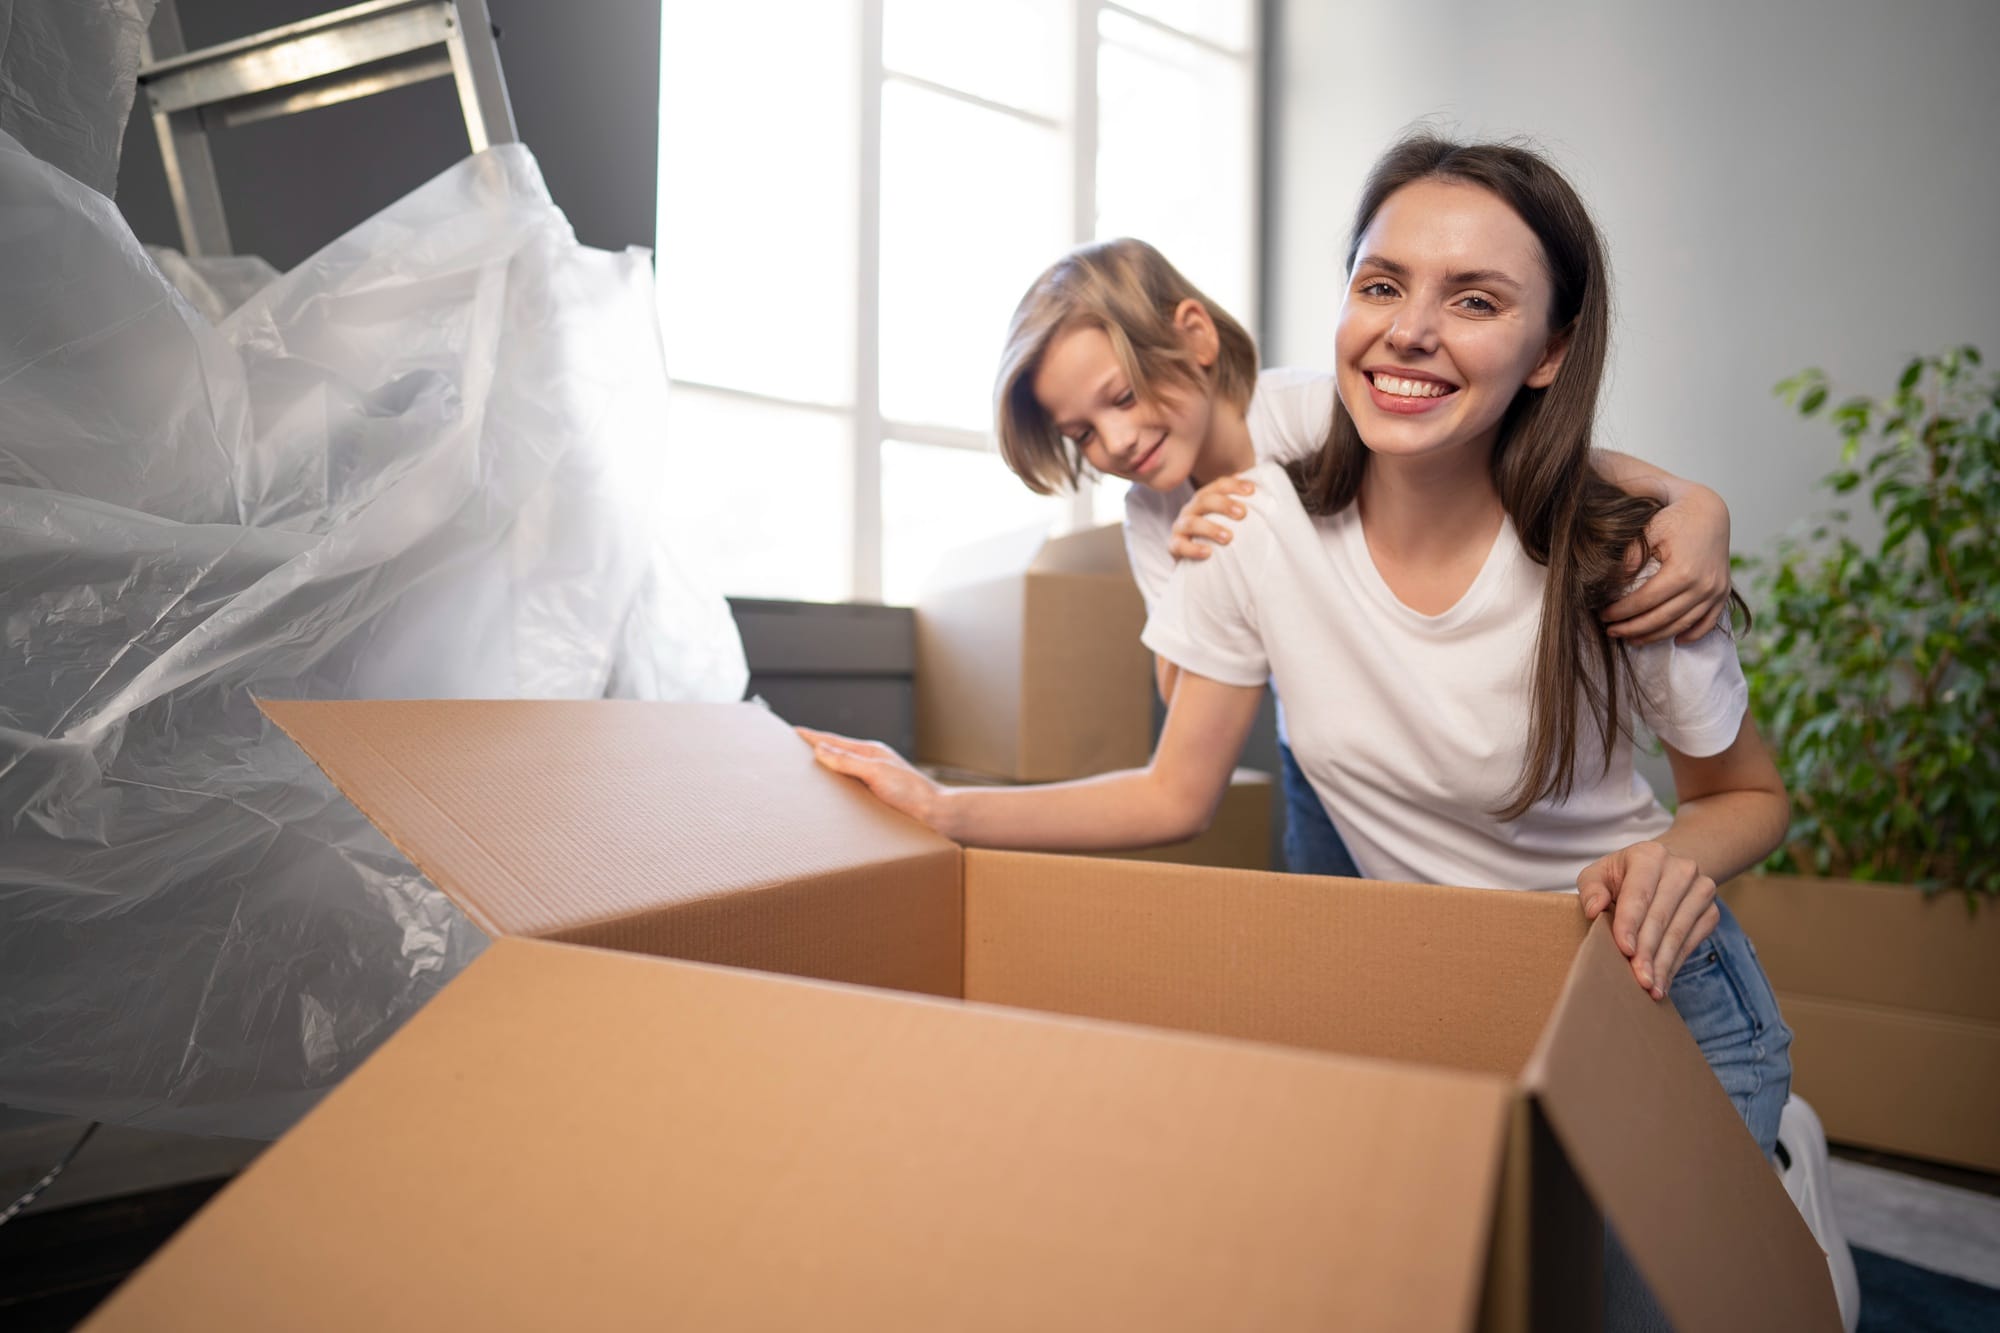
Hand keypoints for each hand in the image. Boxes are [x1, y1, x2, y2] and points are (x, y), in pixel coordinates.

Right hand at [797, 727, 942, 829]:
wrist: (937, 814)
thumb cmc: (913, 792)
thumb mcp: (876, 773)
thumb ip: (848, 761)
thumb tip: (821, 749)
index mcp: (871, 752)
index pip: (834, 742)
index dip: (813, 737)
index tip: (795, 731)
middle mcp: (872, 764)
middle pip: (837, 754)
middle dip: (817, 750)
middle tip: (795, 748)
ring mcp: (875, 779)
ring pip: (844, 770)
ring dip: (827, 768)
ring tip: (808, 769)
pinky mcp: (878, 796)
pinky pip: (850, 786)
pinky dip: (837, 785)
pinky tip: (832, 794)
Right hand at [1168, 475, 1256, 560]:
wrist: (1197, 561)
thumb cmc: (1220, 537)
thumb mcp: (1232, 521)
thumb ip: (1244, 509)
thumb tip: (1268, 496)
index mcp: (1205, 499)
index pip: (1218, 485)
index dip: (1234, 485)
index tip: (1252, 491)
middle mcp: (1192, 510)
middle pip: (1203, 499)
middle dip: (1223, 504)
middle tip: (1242, 514)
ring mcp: (1181, 527)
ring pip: (1191, 522)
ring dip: (1210, 528)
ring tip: (1228, 537)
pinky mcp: (1174, 546)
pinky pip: (1179, 545)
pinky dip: (1193, 548)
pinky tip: (1208, 553)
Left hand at [1575, 840, 1719, 1000]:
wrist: (1664, 872)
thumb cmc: (1623, 877)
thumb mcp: (1599, 874)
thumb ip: (1591, 889)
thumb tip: (1594, 910)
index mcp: (1649, 855)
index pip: (1639, 894)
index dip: (1631, 923)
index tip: (1625, 950)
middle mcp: (1681, 869)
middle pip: (1661, 917)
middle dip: (1647, 951)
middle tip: (1638, 979)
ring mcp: (1701, 890)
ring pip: (1679, 933)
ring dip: (1663, 963)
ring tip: (1650, 988)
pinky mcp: (1711, 912)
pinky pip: (1691, 943)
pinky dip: (1675, 964)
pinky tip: (1663, 981)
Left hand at [1601, 484, 1731, 643]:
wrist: (1709, 510)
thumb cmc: (1673, 518)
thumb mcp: (1648, 531)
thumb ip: (1630, 557)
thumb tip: (1611, 584)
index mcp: (1682, 571)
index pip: (1644, 602)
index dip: (1622, 612)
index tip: (1603, 616)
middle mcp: (1702, 586)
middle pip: (1662, 618)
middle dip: (1633, 629)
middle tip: (1611, 631)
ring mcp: (1715, 591)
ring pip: (1682, 624)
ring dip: (1656, 636)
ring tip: (1632, 639)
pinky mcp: (1723, 593)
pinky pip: (1709, 622)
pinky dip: (1693, 634)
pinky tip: (1675, 641)